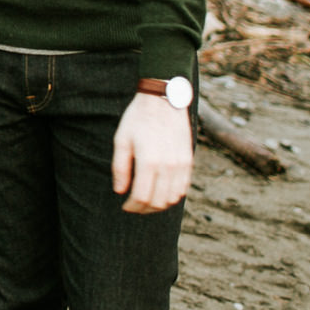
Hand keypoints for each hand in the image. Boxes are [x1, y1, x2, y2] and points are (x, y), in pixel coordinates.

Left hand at [111, 92, 193, 213]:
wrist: (163, 100)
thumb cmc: (138, 118)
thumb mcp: (122, 140)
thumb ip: (120, 168)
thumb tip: (120, 191)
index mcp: (149, 161)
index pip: (142, 197)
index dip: (132, 206)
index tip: (125, 206)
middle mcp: (168, 166)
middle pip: (158, 202)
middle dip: (144, 209)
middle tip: (134, 207)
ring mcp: (181, 164)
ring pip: (172, 198)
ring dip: (159, 205)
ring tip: (146, 202)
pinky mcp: (189, 161)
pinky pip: (183, 188)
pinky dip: (172, 195)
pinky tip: (161, 192)